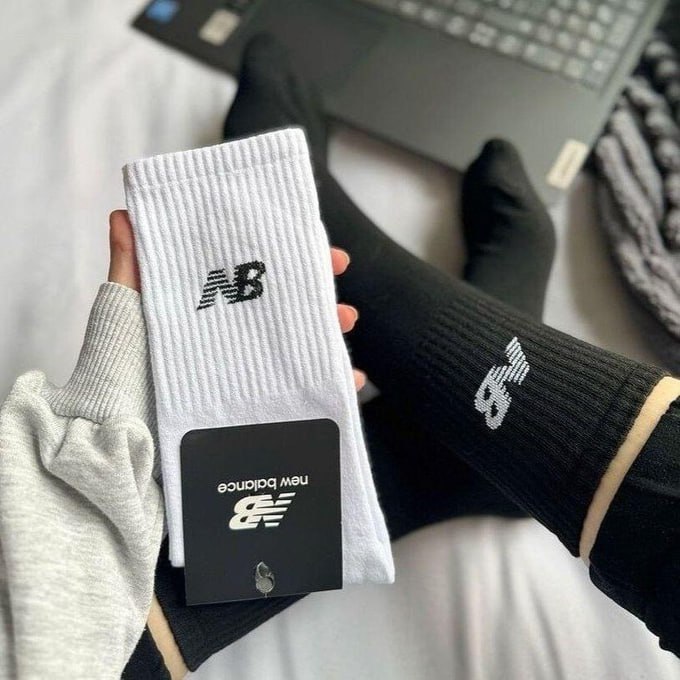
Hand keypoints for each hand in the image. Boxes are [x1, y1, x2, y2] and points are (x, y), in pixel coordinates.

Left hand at [107, 210, 365, 390]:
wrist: (120, 433)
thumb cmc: (120, 369)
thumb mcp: (127, 310)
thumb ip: (132, 266)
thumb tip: (122, 213)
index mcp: (213, 309)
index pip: (260, 276)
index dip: (294, 261)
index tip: (324, 252)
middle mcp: (234, 336)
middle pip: (288, 309)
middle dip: (322, 298)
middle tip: (340, 299)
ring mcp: (248, 370)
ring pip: (301, 346)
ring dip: (331, 335)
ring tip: (344, 326)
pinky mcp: (257, 403)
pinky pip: (303, 392)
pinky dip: (332, 385)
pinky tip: (349, 382)